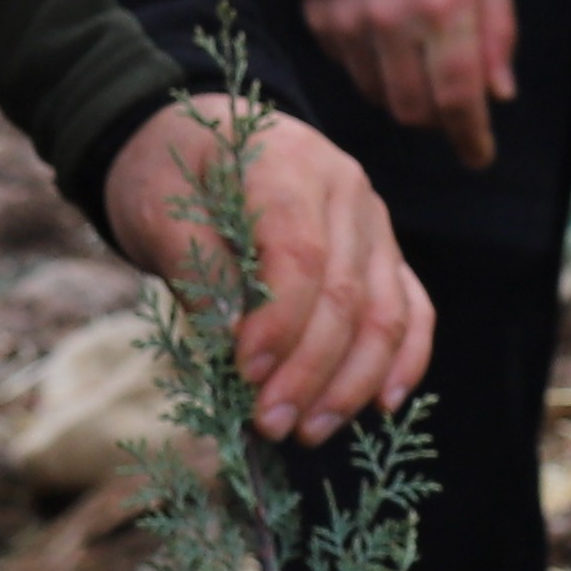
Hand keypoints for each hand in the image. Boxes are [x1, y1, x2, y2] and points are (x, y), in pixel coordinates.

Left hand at [101, 93, 437, 439]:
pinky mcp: (384, 253)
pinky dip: (403, 360)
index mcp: (290, 164)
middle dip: (311, 371)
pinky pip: (411, 309)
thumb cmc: (171, 174)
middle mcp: (348, 191)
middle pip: (347, 295)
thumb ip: (199, 272)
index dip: (279, 325)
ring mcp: (374, 223)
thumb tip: (233, 347)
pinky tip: (381, 405)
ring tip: (311, 430)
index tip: (244, 375)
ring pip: (386, 312)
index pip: (300, 258)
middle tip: (271, 424)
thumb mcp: (159, 211)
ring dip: (353, 381)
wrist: (195, 140)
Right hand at [303, 0, 516, 172]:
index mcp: (445, 8)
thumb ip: (497, 35)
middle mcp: (394, 21)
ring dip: (405, 95)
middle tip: (451, 103)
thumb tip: (498, 95)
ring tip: (418, 63)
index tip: (479, 157)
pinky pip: (348, 70)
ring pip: (379, 95)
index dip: (470, 136)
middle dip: (438, 119)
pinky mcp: (321, 18)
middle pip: (414, 108)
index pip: (459, 95)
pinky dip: (372, 69)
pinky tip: (385, 39)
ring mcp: (351, 22)